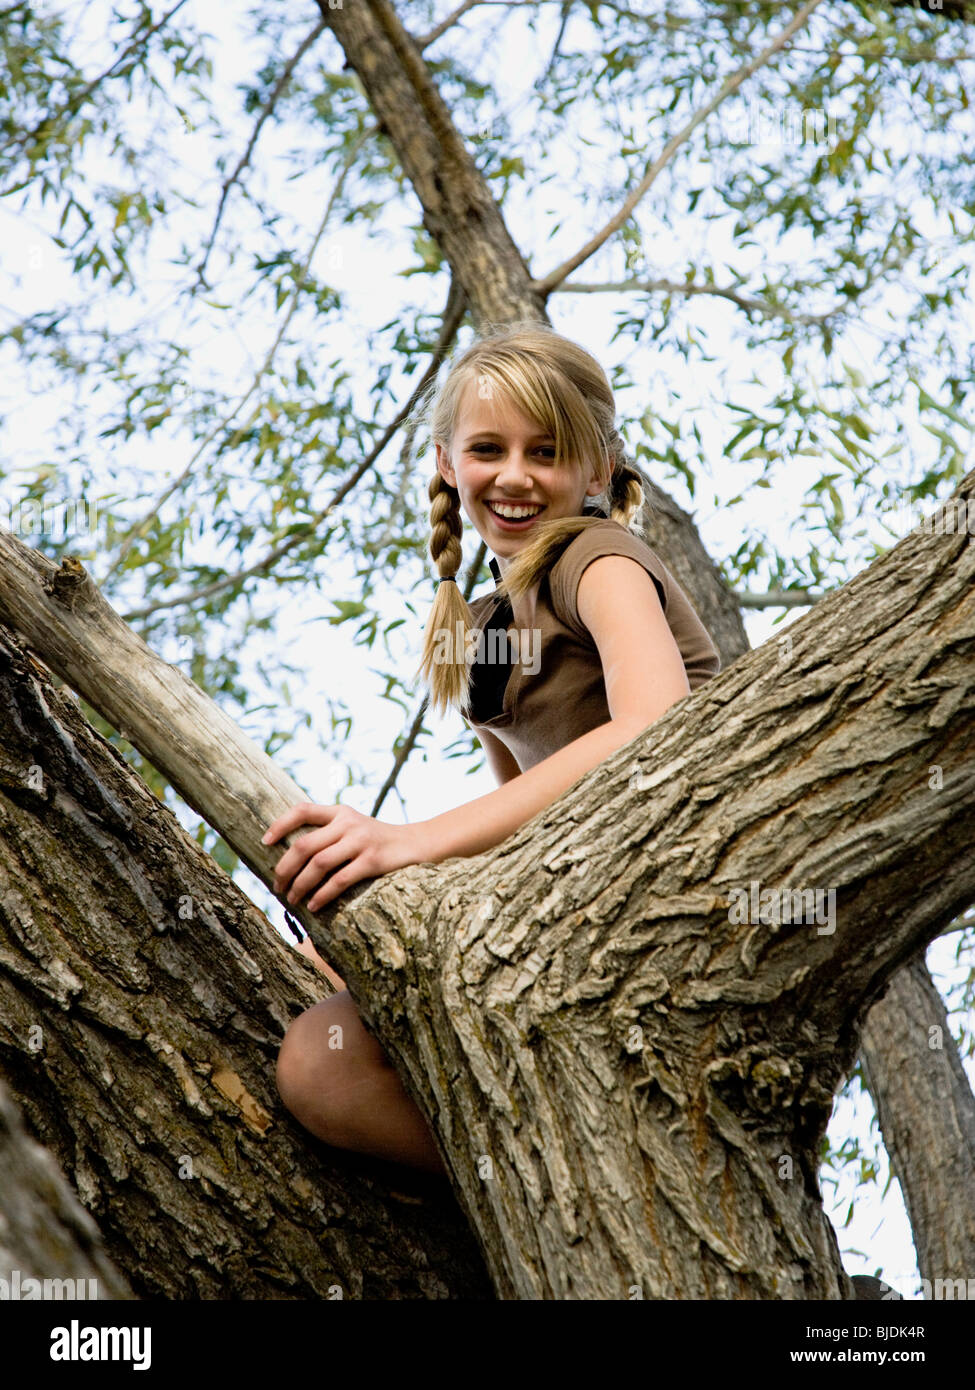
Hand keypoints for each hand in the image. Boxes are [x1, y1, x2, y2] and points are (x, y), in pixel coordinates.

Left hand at [262, 802, 424, 911]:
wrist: (416, 844)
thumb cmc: (376, 840)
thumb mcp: (353, 827)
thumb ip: (328, 832)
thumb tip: (290, 857)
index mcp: (339, 812)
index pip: (302, 810)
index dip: (280, 825)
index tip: (264, 842)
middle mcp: (348, 823)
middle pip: (304, 845)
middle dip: (285, 869)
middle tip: (277, 886)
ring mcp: (361, 841)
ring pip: (319, 864)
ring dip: (300, 885)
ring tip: (292, 900)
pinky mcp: (372, 861)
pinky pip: (339, 880)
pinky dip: (323, 895)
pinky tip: (314, 906)